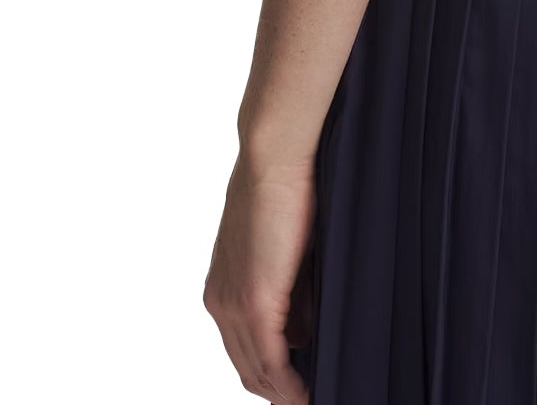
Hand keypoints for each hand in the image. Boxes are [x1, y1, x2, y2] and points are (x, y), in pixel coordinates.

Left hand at [203, 149, 315, 401]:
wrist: (275, 157)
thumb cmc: (286, 188)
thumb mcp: (285, 250)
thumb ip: (290, 292)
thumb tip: (305, 330)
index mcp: (223, 289)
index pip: (243, 350)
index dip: (273, 374)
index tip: (301, 382)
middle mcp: (220, 302)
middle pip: (248, 369)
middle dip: (281, 390)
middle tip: (313, 394)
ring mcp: (234, 304)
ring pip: (258, 371)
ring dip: (287, 391)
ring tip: (316, 397)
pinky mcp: (256, 302)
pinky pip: (271, 360)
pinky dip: (291, 384)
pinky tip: (311, 393)